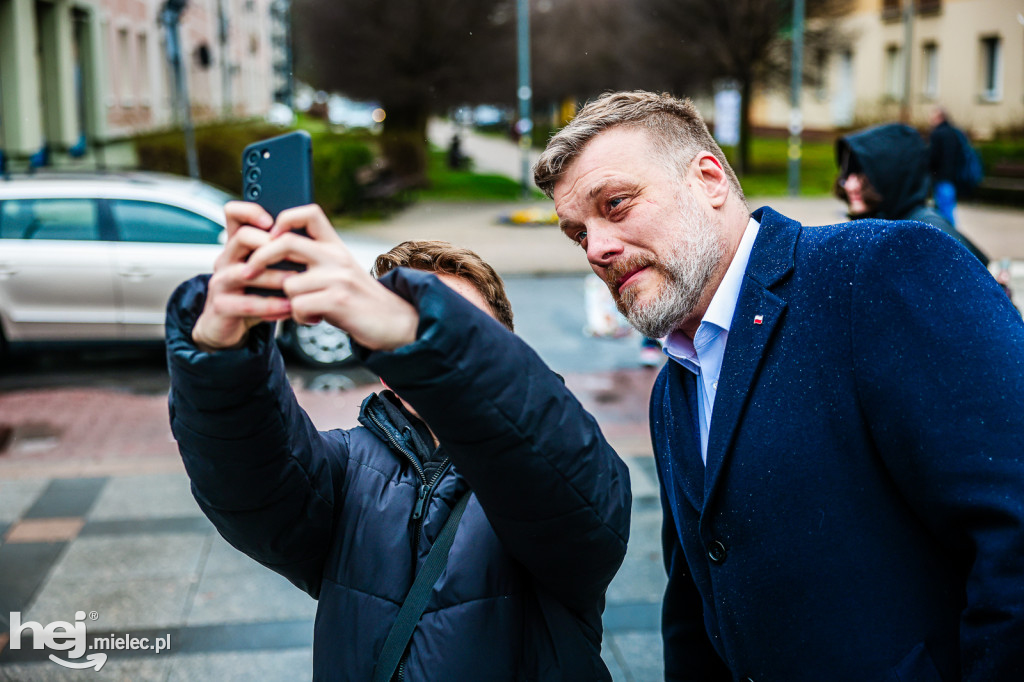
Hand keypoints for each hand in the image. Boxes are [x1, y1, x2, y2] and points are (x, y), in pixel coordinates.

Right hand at [191, 201, 294, 351]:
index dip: (251, 211)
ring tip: (296, 283)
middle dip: (271, 246)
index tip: (273, 222)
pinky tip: (289, 307)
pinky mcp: (221, 306)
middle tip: (296, 257)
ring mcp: (220, 282)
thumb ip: (280, 254)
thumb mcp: (266, 270)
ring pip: (244, 272)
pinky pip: (247, 303)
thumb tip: (313, 239)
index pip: (234, 214)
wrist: (228, 327)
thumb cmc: (252, 294)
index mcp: (237, 246)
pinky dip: (271, 306)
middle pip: (241, 237)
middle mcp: (226, 259)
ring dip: (274, 277)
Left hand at [243, 204, 419, 350]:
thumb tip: (278, 256)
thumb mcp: (343, 273)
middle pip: (285, 242)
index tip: (269, 235)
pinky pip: (298, 307)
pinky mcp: (338, 300)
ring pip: (288, 284)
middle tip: (248, 272)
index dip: (283, 219)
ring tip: (305, 309)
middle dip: (260, 258)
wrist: (398, 324)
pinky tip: (313, 319)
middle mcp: (336, 257)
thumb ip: (318, 263)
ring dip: (288, 302)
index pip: (308, 213)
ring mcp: (338, 278)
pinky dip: (300, 317)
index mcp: (336, 246)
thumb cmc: (364, 303)